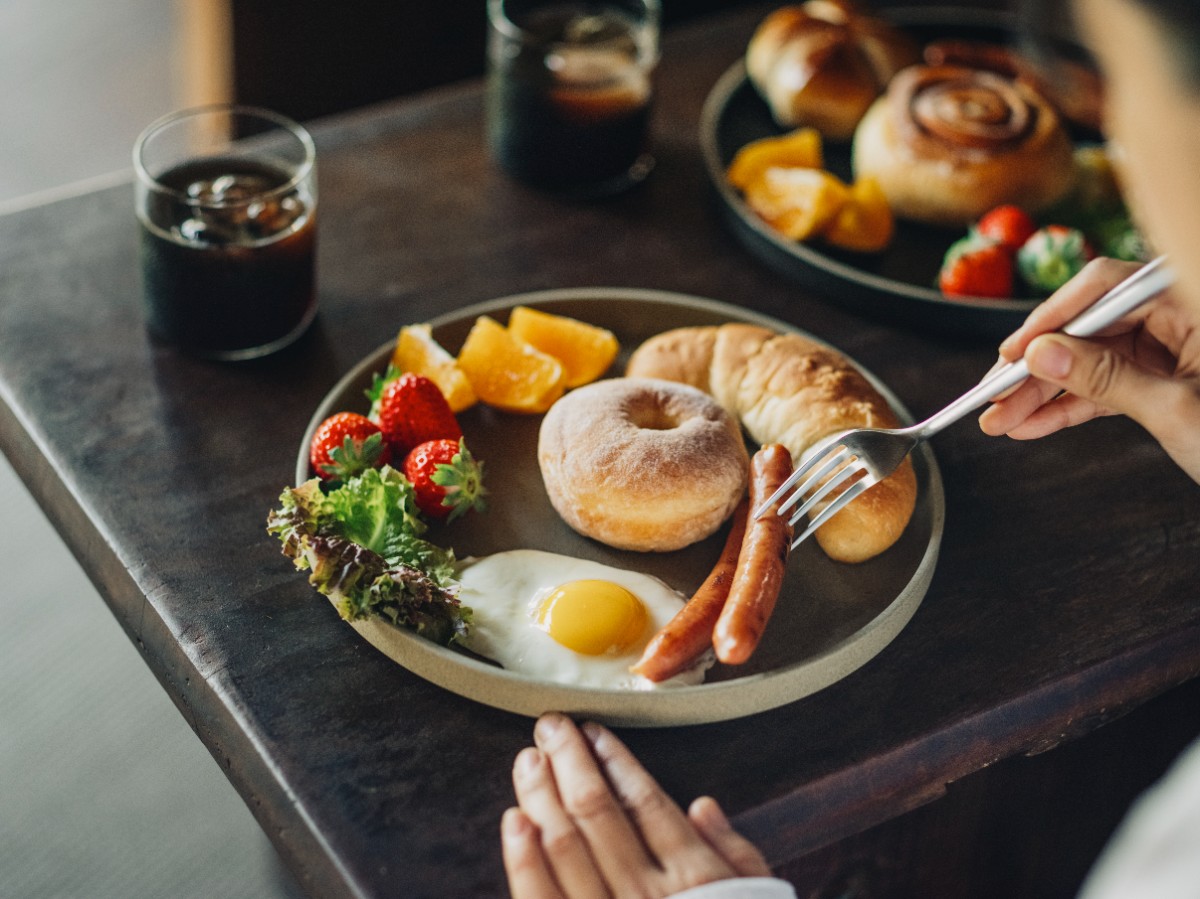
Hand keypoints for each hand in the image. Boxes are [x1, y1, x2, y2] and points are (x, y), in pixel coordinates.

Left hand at [501, 713, 771, 897]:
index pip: (646, 802)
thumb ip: (736, 854)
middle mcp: (649, 897)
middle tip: (549, 726)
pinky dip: (525, 860)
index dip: (615, 761)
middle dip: (570, 762)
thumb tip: (701, 804)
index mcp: (695, 880)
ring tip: (528, 759)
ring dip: (542, 796)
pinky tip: (515, 822)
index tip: (593, 732)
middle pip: (598, 813)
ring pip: (565, 847)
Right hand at [979, 257, 1199, 482]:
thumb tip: (1042, 355)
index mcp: (1193, 299)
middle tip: (995, 396)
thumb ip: (1105, 378)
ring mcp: (1175, 346)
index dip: (1051, 320)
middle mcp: (1183, 313)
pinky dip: (1071, 407)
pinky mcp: (1168, 378)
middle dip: (1039, 367)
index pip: (1107, 288)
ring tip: (1002, 421)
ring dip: (1045, 393)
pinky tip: (1032, 424)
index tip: (1012, 354)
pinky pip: (1108, 386)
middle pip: (1091, 326)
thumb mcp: (1177, 411)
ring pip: (1092, 359)